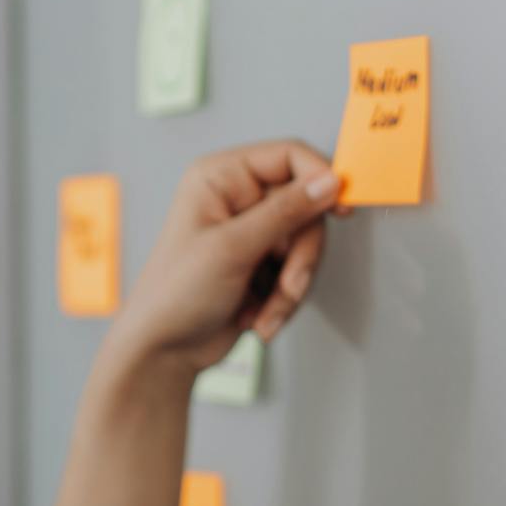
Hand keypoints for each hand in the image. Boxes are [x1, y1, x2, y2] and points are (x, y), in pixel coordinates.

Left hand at [108, 138, 342, 374]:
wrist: (164, 350)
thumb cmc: (176, 293)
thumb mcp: (233, 247)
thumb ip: (285, 211)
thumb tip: (329, 181)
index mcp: (221, 177)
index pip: (289, 155)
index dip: (320, 177)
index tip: (341, 207)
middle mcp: (238, 198)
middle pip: (306, 207)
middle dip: (300, 256)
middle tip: (288, 286)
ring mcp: (252, 232)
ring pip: (305, 245)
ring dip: (291, 286)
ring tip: (264, 312)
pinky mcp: (261, 263)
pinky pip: (296, 272)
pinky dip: (282, 301)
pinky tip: (256, 318)